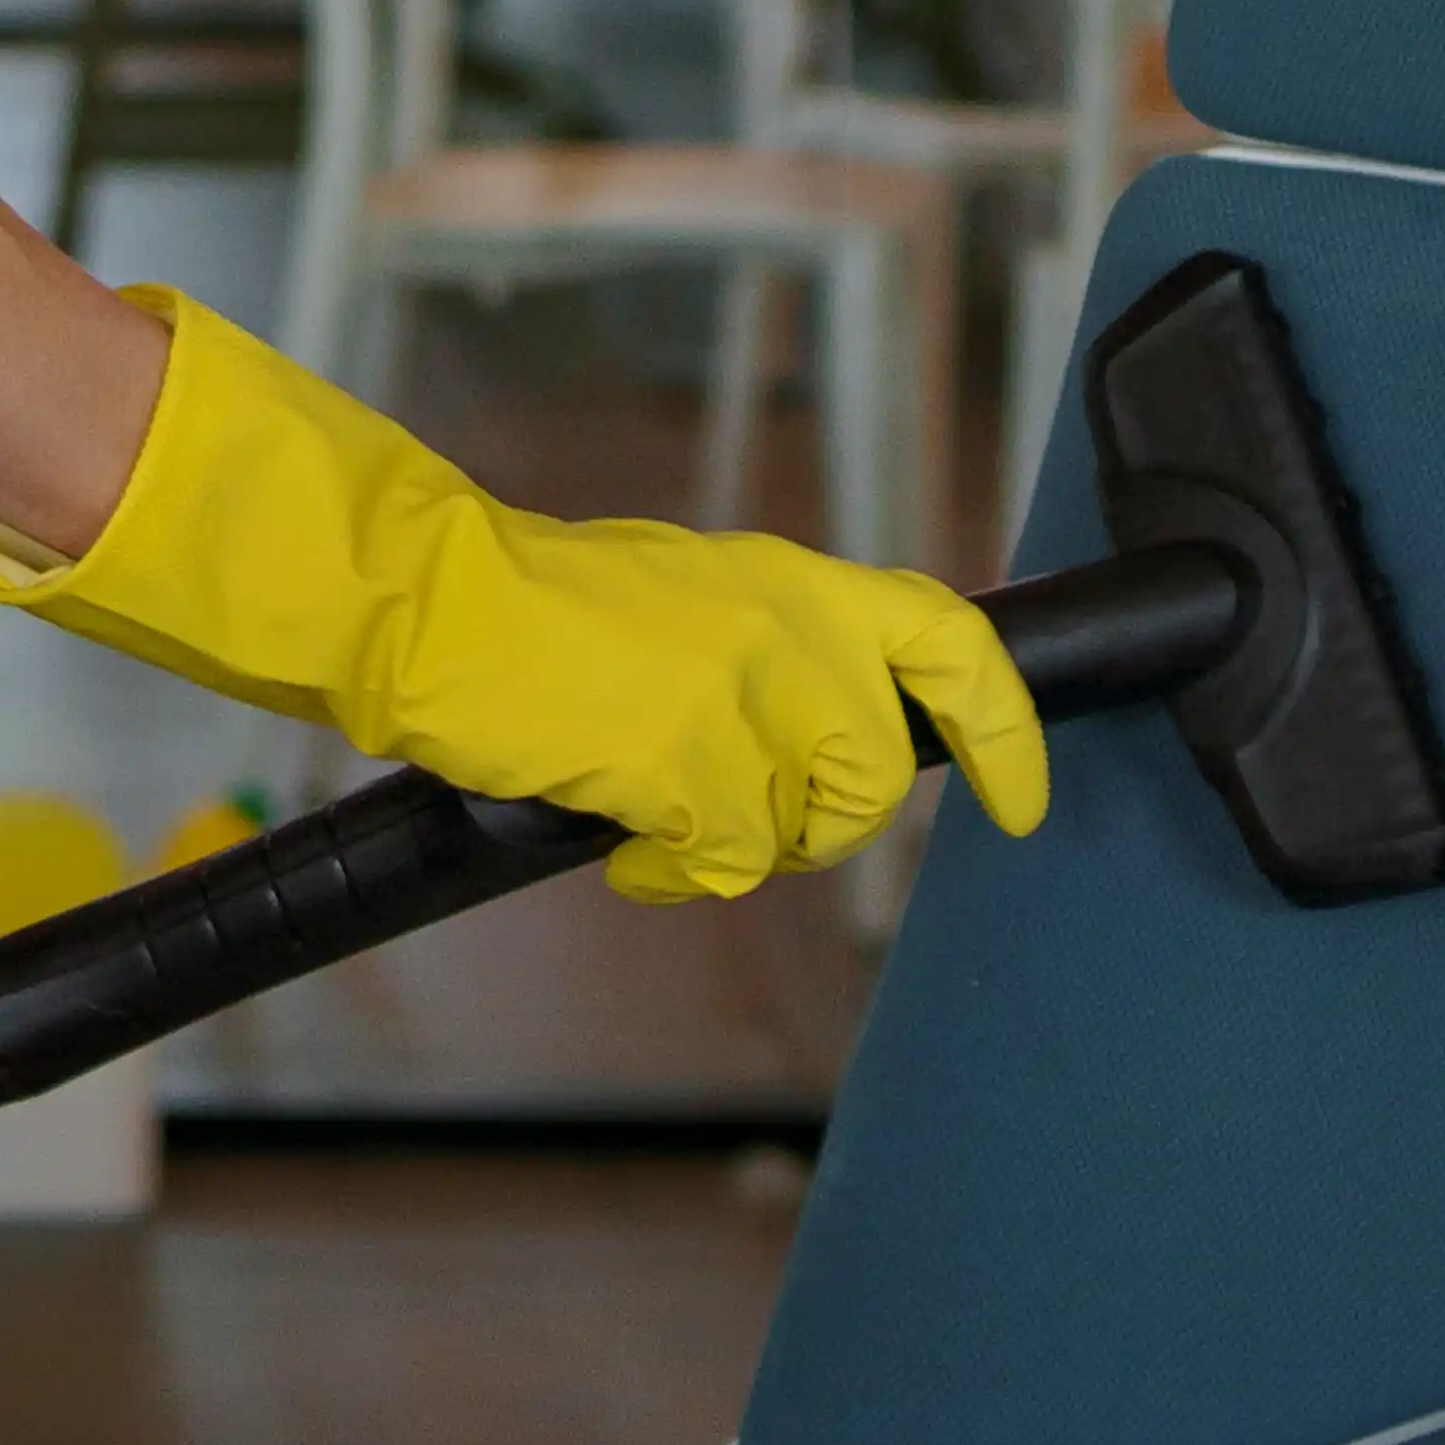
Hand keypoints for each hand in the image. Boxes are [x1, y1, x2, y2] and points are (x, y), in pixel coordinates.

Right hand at [0, 293, 1047, 900]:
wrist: (420, 603)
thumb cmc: (526, 612)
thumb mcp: (674, 605)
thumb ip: (759, 653)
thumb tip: (807, 741)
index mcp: (785, 576)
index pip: (953, 637)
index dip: (1008, 731)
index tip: (1024, 798)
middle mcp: (783, 621)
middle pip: (872, 770)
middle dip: (816, 819)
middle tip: (736, 818)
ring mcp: (736, 689)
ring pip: (802, 824)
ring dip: (734, 844)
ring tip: (651, 821)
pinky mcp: (679, 754)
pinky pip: (719, 857)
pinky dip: (670, 868)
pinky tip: (611, 840)